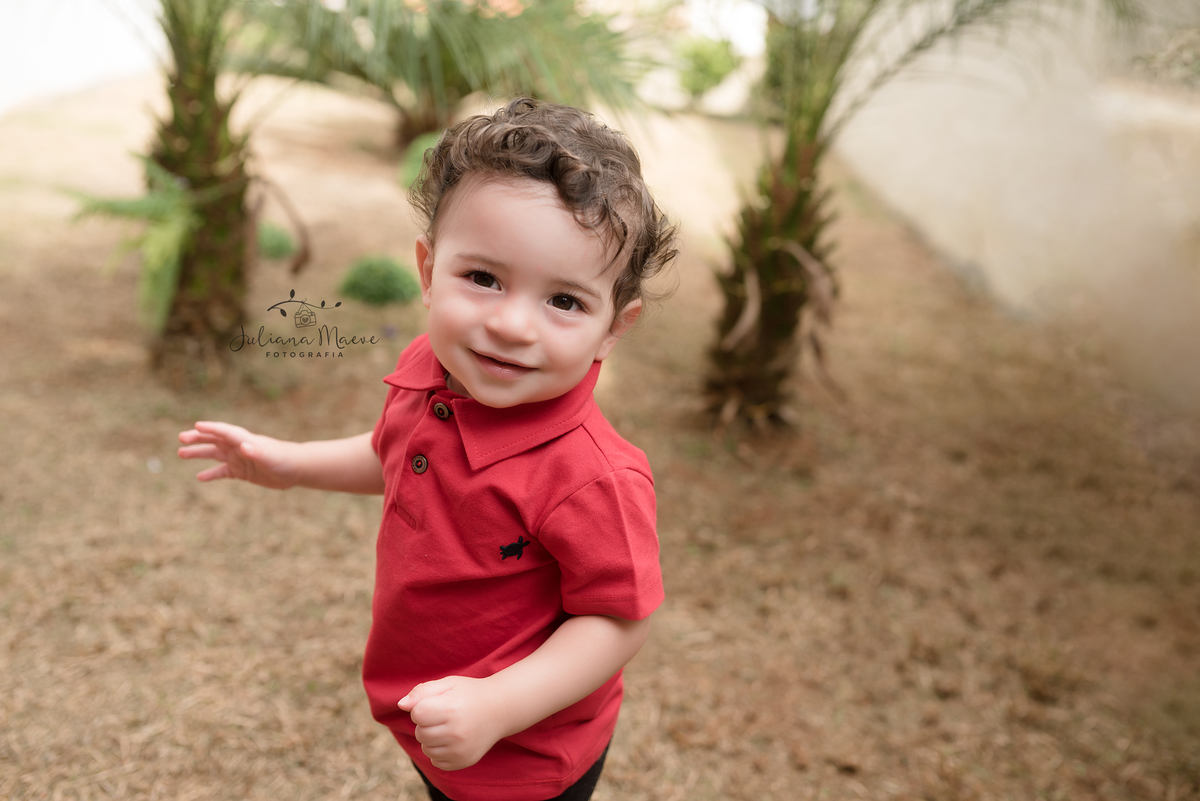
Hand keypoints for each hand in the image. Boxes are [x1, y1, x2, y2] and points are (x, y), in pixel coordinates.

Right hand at [177, 421, 299, 488]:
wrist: (296, 469)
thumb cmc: (284, 460)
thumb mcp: (270, 457)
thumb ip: (256, 452)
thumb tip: (244, 446)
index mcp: (245, 440)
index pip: (224, 431)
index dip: (211, 428)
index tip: (196, 425)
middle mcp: (239, 447)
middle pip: (215, 440)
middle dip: (198, 438)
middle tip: (181, 438)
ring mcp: (239, 459)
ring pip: (214, 454)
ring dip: (199, 453)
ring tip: (181, 454)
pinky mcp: (242, 471)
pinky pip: (222, 472)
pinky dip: (211, 474)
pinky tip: (199, 477)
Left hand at [398, 676, 505, 770]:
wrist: (500, 709)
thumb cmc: (470, 694)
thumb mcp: (448, 684)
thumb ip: (423, 691)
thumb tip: (401, 704)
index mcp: (452, 709)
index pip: (417, 714)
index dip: (422, 707)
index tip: (436, 703)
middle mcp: (457, 732)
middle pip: (420, 733)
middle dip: (426, 723)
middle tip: (443, 715)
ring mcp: (461, 750)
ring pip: (426, 749)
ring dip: (431, 738)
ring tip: (448, 727)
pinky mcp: (464, 762)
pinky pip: (436, 761)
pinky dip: (439, 751)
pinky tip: (453, 740)